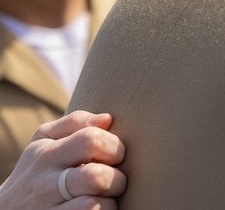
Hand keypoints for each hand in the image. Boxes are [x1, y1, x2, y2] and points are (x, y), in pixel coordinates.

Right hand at [0, 111, 125, 208]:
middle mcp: (44, 183)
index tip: (115, 156)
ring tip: (105, 198)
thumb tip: (107, 119)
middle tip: (116, 182)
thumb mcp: (45, 139)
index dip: (114, 147)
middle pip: (96, 177)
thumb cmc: (40, 168)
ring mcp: (46, 209)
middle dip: (118, 179)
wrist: (7, 209)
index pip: (91, 140)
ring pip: (92, 205)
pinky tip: (96, 209)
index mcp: (46, 154)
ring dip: (109, 202)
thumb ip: (76, 122)